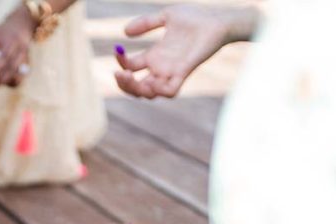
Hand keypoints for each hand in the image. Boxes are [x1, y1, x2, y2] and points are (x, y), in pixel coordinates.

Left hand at [0, 6, 34, 90]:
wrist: (21, 25)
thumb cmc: (0, 33)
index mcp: (9, 44)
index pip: (3, 61)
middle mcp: (19, 52)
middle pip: (11, 71)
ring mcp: (25, 59)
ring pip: (18, 77)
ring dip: (5, 84)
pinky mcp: (27, 65)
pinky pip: (20, 79)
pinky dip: (11, 84)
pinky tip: (1, 84)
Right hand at [114, 4, 257, 98]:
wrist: (217, 22)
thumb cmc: (196, 18)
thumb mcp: (166, 16)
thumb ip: (146, 23)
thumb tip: (124, 33)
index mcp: (155, 56)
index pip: (131, 67)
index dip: (121, 62)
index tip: (118, 49)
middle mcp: (161, 68)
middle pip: (136, 87)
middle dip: (123, 84)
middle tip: (119, 73)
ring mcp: (172, 73)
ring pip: (149, 94)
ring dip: (136, 89)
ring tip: (130, 76)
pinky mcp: (183, 73)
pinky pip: (170, 92)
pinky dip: (159, 91)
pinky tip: (152, 80)